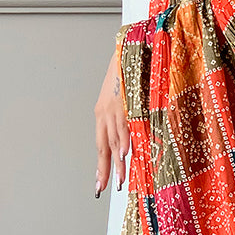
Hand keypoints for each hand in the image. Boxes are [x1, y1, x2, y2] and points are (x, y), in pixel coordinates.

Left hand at [94, 50, 129, 196]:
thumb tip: (133, 138)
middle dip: (105, 170)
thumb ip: (126, 118)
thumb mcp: (124, 98)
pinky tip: (125, 154)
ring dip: (118, 162)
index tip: (101, 182)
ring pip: (114, 140)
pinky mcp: (123, 101)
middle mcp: (104, 113)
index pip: (101, 145)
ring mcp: (113, 108)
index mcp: (103, 113)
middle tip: (105, 188)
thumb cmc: (130, 71)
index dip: (101, 165)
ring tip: (120, 180)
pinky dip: (125, 140)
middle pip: (103, 147)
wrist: (130, 46)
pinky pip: (124, 125)